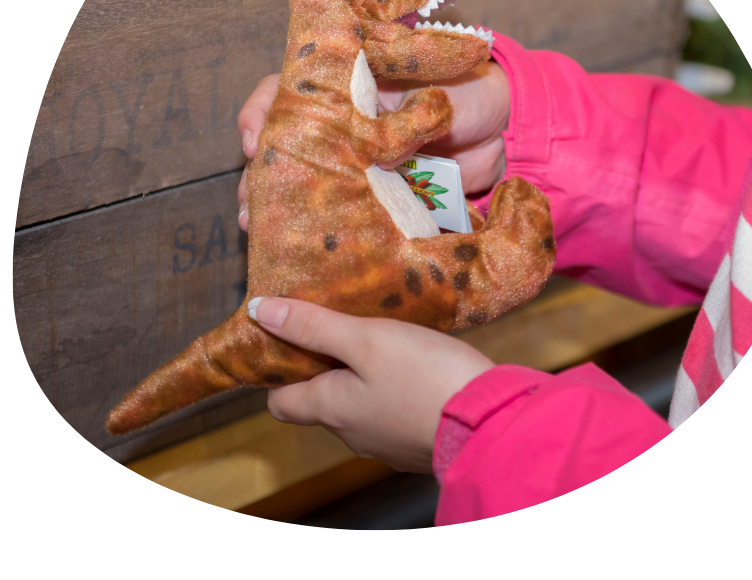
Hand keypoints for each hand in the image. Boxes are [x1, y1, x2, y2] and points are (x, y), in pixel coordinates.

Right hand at [237, 62, 509, 230]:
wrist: (504, 130)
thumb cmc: (467, 92)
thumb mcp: (432, 85)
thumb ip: (400, 105)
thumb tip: (375, 137)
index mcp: (348, 87)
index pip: (285, 91)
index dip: (261, 111)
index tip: (252, 140)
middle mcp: (342, 126)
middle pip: (281, 145)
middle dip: (259, 174)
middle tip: (250, 204)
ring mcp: (357, 164)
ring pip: (302, 182)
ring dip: (276, 207)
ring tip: (257, 230)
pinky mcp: (378, 198)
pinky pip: (340, 213)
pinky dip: (318, 229)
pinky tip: (297, 250)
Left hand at [249, 296, 495, 472]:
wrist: (490, 421)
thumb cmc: (423, 377)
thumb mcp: (366, 339)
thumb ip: (315, 327)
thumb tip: (260, 311)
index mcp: (331, 409)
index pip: (280, 401)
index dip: (278, 370)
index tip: (288, 336)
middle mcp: (352, 433)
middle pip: (320, 399)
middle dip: (323, 365)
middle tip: (339, 323)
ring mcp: (386, 441)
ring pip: (358, 404)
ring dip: (360, 374)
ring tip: (378, 335)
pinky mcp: (417, 439)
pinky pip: (390, 410)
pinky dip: (391, 387)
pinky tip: (412, 361)